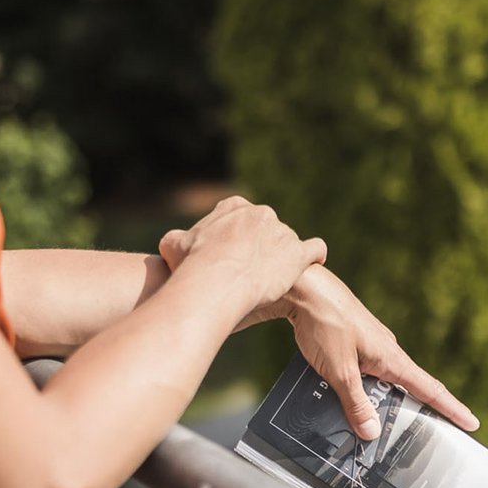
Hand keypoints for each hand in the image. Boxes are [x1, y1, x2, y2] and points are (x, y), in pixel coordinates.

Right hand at [159, 196, 325, 315]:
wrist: (216, 281)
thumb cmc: (192, 264)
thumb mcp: (173, 245)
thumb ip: (178, 240)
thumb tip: (176, 244)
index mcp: (233, 207)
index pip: (238, 216)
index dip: (233, 237)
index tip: (228, 254)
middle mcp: (261, 214)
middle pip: (264, 229)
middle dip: (257, 247)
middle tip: (246, 271)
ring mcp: (282, 232)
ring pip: (286, 242)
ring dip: (280, 258)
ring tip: (270, 280)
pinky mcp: (298, 254)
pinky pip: (314, 249)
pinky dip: (313, 257)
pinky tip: (308, 267)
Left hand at [160, 224, 477, 440]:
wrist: (302, 288)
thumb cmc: (324, 323)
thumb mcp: (340, 372)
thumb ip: (356, 403)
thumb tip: (372, 433)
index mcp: (391, 358)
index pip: (430, 389)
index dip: (452, 408)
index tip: (472, 423)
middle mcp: (386, 350)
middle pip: (410, 386)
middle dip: (420, 409)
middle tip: (431, 431)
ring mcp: (370, 343)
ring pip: (384, 379)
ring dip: (384, 399)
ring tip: (379, 422)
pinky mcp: (353, 339)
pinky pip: (366, 370)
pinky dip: (364, 386)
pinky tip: (347, 396)